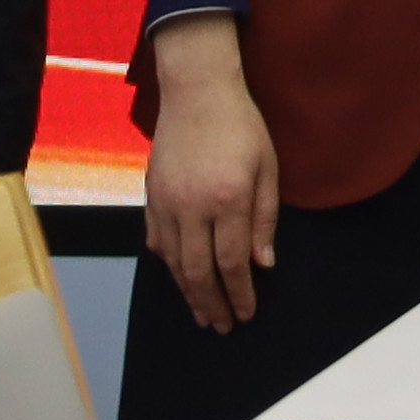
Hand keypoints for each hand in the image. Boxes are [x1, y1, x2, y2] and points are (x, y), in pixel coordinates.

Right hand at [139, 18, 280, 331]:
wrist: (197, 93)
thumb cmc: (241, 127)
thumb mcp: (268, 167)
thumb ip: (265, 218)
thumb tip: (262, 264)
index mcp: (228, 199)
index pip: (232, 263)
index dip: (239, 293)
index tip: (246, 314)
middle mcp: (193, 207)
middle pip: (199, 272)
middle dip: (212, 304)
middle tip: (222, 327)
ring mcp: (167, 204)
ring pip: (174, 263)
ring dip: (189, 293)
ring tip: (202, 314)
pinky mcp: (151, 198)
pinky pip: (157, 242)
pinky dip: (170, 265)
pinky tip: (181, 278)